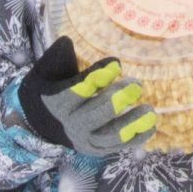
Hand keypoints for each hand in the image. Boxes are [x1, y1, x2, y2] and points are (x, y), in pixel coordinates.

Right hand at [18, 37, 155, 155]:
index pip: (77, 91)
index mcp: (57, 102)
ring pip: (109, 135)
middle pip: (95, 114)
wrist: (41, 122)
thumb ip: (57, 56)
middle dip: (117, 99)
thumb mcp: (46, 70)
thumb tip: (68, 41)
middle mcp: (70, 124)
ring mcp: (84, 140)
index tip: (116, 66)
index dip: (97, 78)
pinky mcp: (96, 149)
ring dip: (131, 123)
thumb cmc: (50, 87)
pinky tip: (151, 127)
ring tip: (150, 111)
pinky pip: (117, 147)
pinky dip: (135, 139)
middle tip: (137, 84)